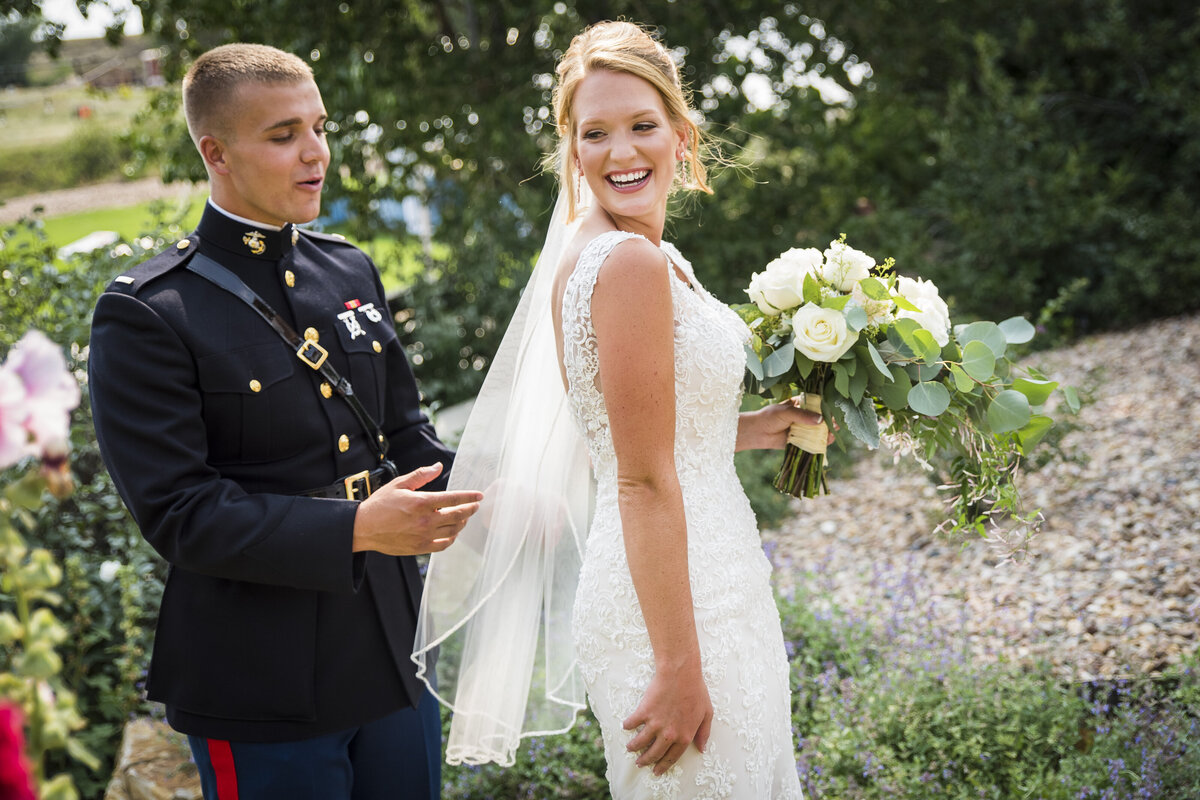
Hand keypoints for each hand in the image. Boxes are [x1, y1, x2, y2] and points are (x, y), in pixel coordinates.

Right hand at [351, 463, 482, 554]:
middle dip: (470, 509)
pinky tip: (452, 532)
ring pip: (453, 531)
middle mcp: (425, 521)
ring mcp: (423, 536)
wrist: (363, 528)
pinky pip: (443, 545)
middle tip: (476, 505)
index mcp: (421, 502)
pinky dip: (452, 538)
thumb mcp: (399, 484)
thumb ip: (421, 475)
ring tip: (464, 517)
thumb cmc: (380, 504)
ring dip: (462, 523)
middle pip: (458, 515)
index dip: (469, 496)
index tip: (479, 495)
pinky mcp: (420, 548)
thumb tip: (438, 467)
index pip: (453, 499)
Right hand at [622, 662, 712, 775]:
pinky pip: (632, 723)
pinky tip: (626, 727)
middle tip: (640, 763)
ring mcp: (655, 724)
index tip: (656, 771)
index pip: (672, 757)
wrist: (681, 674)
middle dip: (646, 761)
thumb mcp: (707, 714)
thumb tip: (701, 749)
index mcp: (684, 736)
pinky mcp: (644, 712)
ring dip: (634, 747)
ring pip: (641, 742)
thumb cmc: (696, 691)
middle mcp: (669, 734)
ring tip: (630, 748)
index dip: (663, 766)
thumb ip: (704, 733)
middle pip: (654, 753)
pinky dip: (628, 726)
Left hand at [736, 398, 834, 450]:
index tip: (834, 412)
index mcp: (801, 404)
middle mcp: (804, 416)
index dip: (826, 409)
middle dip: (829, 422)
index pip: (817, 405)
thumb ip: (803, 415)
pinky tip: (827, 441)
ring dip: (827, 432)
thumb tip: (820, 419)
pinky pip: (814, 441)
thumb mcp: (787, 412)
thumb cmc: (770, 417)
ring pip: (819, 431)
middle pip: (821, 419)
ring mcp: (804, 428)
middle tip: (835, 424)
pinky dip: (821, 442)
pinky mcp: (801, 440)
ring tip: (832, 433)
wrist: (757, 432)